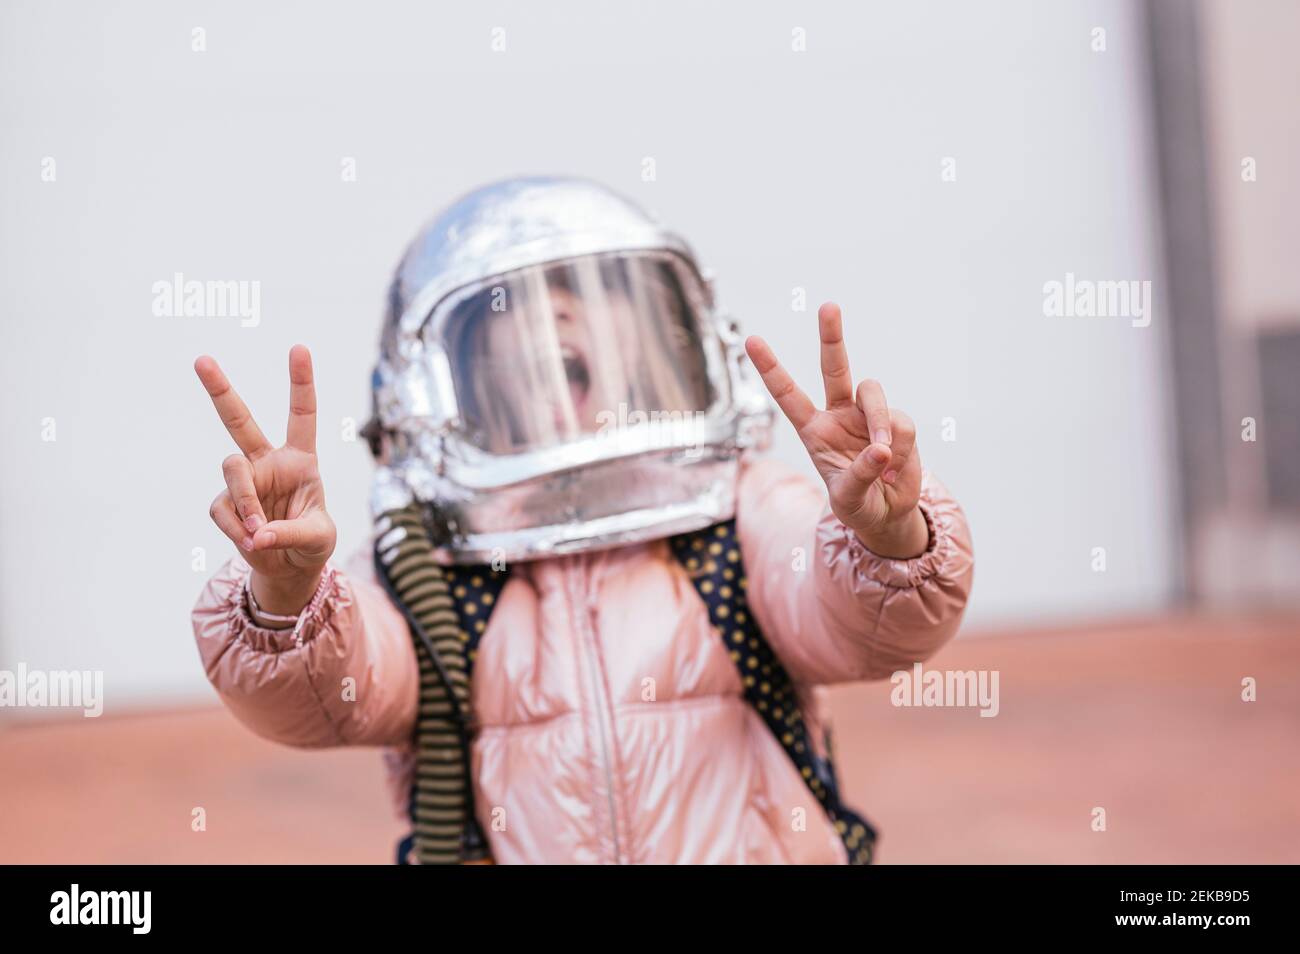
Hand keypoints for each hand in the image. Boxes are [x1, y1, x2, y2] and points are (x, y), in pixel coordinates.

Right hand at [195, 345, 336, 615]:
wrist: (290, 567)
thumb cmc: (313, 543)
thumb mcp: (318, 538)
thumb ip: (290, 532)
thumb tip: (256, 533)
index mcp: (300, 459)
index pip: (302, 415)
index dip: (300, 383)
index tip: (299, 348)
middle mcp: (268, 462)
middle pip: (239, 421)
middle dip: (220, 391)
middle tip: (201, 360)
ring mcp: (243, 481)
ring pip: (231, 472)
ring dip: (245, 502)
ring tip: (258, 531)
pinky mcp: (225, 503)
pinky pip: (223, 510)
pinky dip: (236, 528)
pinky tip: (251, 541)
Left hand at [745, 302, 928, 558]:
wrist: (887, 514)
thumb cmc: (856, 504)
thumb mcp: (848, 498)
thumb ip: (859, 474)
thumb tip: (881, 449)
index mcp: (813, 429)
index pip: (787, 394)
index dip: (770, 368)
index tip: (751, 339)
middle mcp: (839, 414)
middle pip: (834, 367)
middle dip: (831, 336)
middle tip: (828, 306)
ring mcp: (868, 415)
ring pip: (874, 393)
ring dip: (880, 423)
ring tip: (886, 458)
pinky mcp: (897, 422)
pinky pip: (901, 423)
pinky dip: (902, 448)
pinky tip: (895, 470)